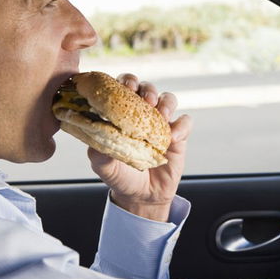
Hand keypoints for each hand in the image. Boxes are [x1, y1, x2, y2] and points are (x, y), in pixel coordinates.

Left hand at [88, 73, 192, 221]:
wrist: (142, 196)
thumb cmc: (120, 176)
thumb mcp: (104, 167)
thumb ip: (99, 154)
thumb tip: (94, 142)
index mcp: (123, 114)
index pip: (124, 88)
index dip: (125, 82)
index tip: (125, 87)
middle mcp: (143, 114)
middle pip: (147, 88)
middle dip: (146, 89)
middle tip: (145, 100)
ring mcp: (162, 123)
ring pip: (168, 99)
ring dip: (165, 102)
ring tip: (161, 115)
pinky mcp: (179, 135)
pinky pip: (185, 121)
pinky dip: (181, 126)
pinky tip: (173, 138)